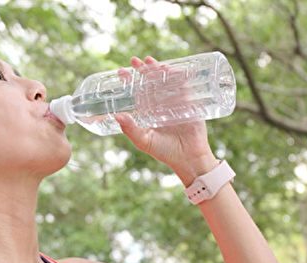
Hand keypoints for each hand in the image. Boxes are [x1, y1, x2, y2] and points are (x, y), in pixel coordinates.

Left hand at [115, 55, 216, 177]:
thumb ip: (130, 129)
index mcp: (148, 112)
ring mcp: (175, 102)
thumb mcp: (144, 141)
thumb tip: (117, 115)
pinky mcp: (189, 103)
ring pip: (165, 81)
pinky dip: (178, 76)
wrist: (188, 159)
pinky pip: (183, 86)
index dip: (129, 81)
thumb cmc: (165, 152)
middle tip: (135, 60)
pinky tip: (172, 68)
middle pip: (150, 83)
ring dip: (159, 70)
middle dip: (143, 71)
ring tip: (151, 61)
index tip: (121, 71)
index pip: (136, 92)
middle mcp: (160, 105)